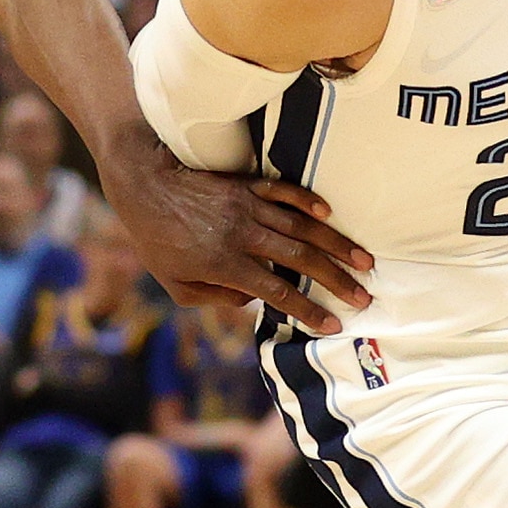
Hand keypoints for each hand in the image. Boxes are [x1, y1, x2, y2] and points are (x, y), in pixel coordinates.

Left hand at [101, 127, 372, 335]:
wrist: (143, 183)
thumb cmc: (156, 240)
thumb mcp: (175, 285)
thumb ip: (214, 299)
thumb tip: (251, 300)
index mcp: (225, 264)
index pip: (277, 291)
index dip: (307, 309)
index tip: (332, 324)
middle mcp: (243, 235)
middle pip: (300, 260)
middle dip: (336, 280)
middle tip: (363, 296)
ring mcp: (248, 206)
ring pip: (301, 227)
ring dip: (336, 245)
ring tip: (364, 260)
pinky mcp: (246, 184)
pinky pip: (284, 192)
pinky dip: (308, 201)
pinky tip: (328, 215)